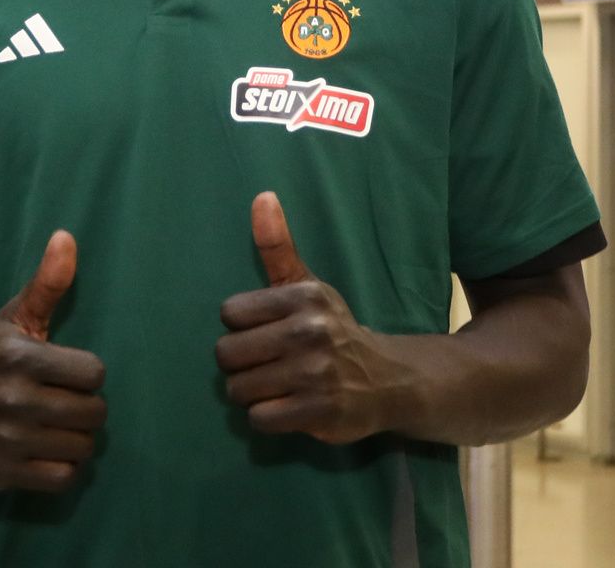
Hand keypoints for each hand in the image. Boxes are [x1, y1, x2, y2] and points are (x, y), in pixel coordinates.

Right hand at [0, 230, 106, 491]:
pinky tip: (46, 451)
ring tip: (56, 426)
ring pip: (82, 447)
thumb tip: (66, 237)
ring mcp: (6, 439)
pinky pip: (63, 478)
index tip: (68, 373)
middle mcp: (11, 399)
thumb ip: (46, 283)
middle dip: (84, 408)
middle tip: (65, 402)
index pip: (93, 373)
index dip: (86, 374)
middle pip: (93, 413)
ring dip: (75, 439)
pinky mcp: (2, 472)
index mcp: (18, 357)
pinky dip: (61, 468)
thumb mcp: (11, 319)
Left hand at [216, 193, 399, 443]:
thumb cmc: (333, 330)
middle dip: (242, 364)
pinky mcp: (319, 411)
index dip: (242, 327)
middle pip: (227, 354)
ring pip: (239, 389)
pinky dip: (268, 417)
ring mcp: (315, 373)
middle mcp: (309, 331)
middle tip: (269, 363)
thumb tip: (262, 196)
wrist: (387, 379)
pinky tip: (289, 406)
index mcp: (303, 297)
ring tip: (278, 385)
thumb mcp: (307, 286)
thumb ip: (277, 246)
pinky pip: (260, 418)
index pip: (230, 313)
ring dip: (252, 393)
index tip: (266, 331)